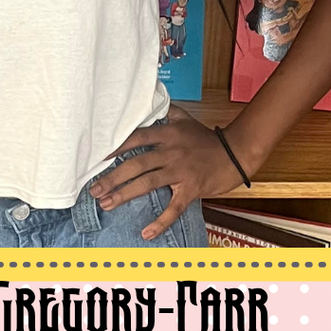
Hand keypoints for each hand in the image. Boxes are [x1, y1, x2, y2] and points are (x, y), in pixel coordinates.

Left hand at [88, 105, 244, 240]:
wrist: (236, 153)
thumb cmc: (208, 139)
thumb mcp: (185, 119)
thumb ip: (166, 110)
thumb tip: (151, 98)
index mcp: (167, 133)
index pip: (135, 138)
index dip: (115, 146)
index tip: (97, 157)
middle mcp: (170, 151)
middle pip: (136, 163)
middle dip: (113, 177)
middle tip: (94, 188)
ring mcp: (180, 171)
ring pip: (147, 183)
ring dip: (124, 194)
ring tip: (106, 203)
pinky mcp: (191, 189)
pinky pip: (173, 208)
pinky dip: (160, 222)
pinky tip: (146, 232)